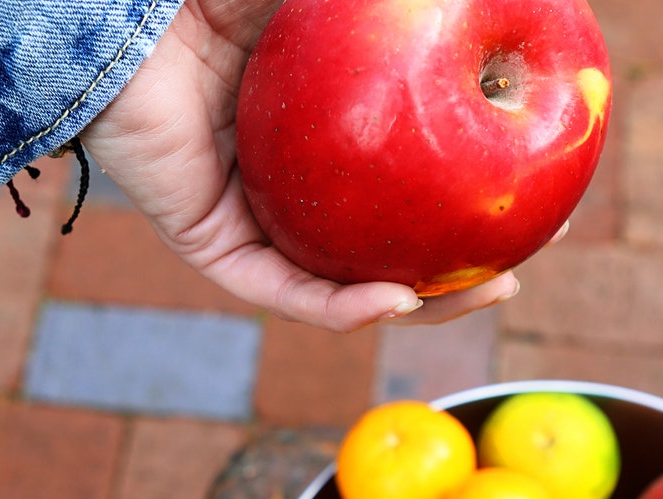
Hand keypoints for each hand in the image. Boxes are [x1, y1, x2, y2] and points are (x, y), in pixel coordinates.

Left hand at [79, 0, 526, 332]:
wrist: (118, 1)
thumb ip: (410, 5)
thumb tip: (505, 0)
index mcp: (329, 125)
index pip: (414, 175)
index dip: (478, 192)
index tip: (545, 195)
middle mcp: (291, 175)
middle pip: (388, 243)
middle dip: (460, 269)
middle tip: (522, 266)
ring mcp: (249, 209)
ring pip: (342, 283)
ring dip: (416, 304)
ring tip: (481, 294)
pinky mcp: (203, 237)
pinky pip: (279, 288)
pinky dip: (338, 305)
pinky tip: (394, 300)